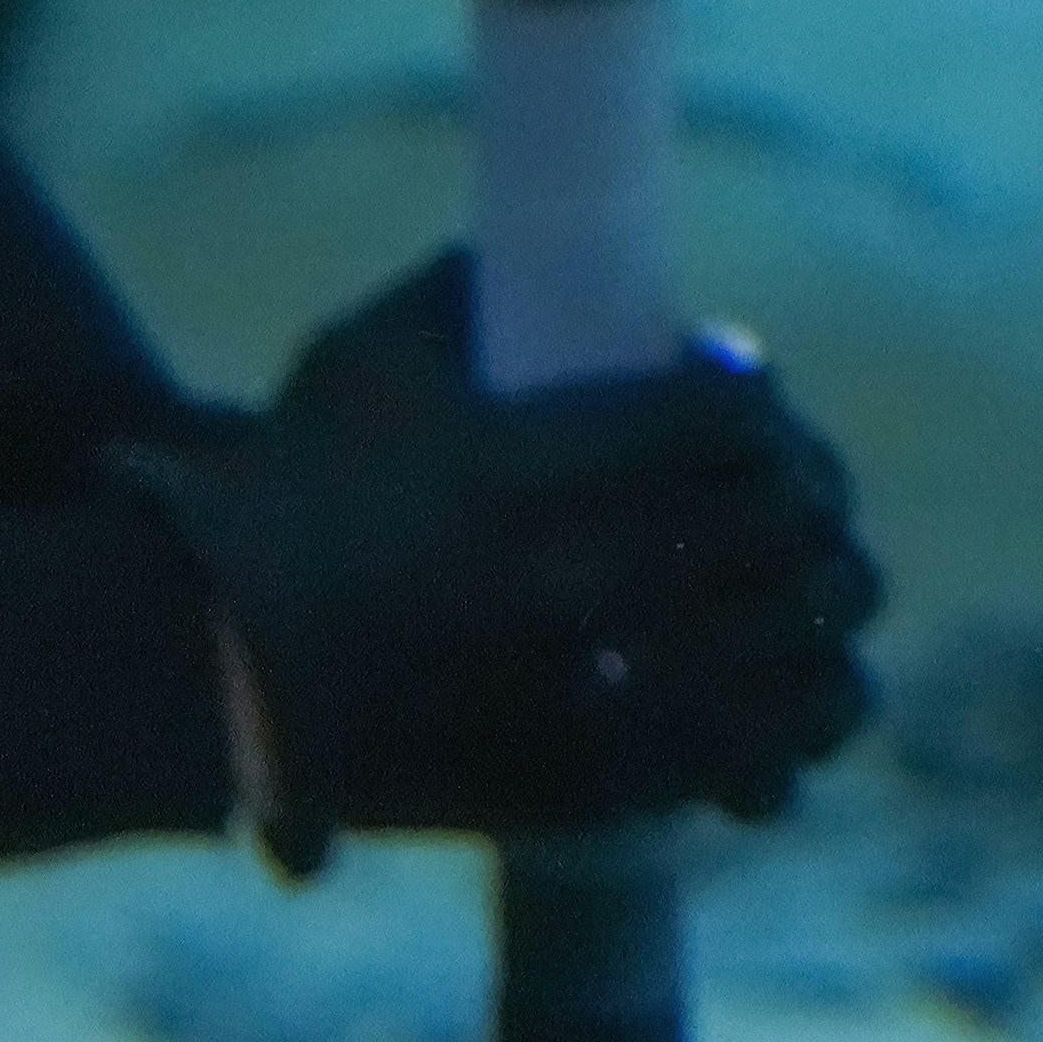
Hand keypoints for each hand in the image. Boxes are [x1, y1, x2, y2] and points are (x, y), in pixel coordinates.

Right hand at [121, 250, 878, 866]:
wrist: (213, 673)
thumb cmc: (288, 498)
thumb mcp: (368, 361)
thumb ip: (471, 289)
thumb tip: (565, 257)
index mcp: (531, 470)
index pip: (730, 424)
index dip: (766, 410)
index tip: (758, 407)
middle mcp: (573, 585)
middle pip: (776, 528)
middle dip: (814, 501)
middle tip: (811, 493)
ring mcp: (590, 696)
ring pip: (789, 644)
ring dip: (828, 605)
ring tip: (829, 587)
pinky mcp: (593, 784)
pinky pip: (755, 748)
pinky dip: (806, 715)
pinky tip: (819, 689)